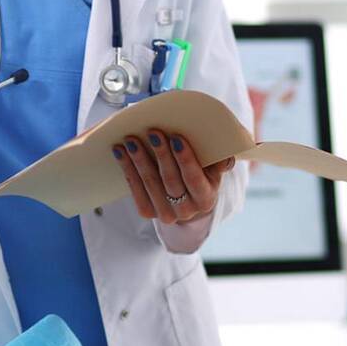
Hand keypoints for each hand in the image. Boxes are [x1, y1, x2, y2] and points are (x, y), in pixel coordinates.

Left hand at [112, 130, 235, 223]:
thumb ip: (220, 161)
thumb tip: (226, 154)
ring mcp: (166, 213)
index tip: (177, 138)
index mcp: (206, 199)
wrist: (188, 203)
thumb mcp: (214, 170)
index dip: (186, 159)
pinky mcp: (148, 212)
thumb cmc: (202, 177)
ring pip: (150, 184)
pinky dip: (127, 168)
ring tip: (131, 139)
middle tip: (152, 132)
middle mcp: (186, 210)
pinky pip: (135, 189)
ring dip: (139, 159)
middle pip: (170, 180)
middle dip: (161, 154)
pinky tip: (120, 152)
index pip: (195, 179)